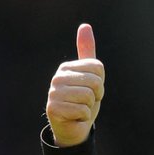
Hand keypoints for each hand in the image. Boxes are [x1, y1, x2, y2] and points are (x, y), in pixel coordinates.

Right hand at [46, 23, 104, 146]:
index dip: (100, 84)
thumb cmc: (82, 102)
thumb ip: (87, 53)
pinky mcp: (53, 108)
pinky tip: (74, 118)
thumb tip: (85, 25)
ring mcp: (53, 93)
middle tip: (85, 103)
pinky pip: (82, 111)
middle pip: (95, 82)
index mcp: (67, 67)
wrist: (73, 128)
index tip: (91, 91)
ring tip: (79, 110)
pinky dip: (83, 118)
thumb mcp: (90, 77)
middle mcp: (57, 78)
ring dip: (88, 108)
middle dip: (96, 97)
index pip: (98, 68)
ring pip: (89, 97)